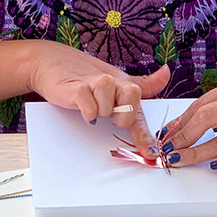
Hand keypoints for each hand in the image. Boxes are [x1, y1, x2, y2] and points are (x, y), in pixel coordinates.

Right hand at [27, 40, 170, 158]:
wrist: (50, 63)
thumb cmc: (83, 74)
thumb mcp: (115, 80)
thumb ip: (141, 83)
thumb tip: (166, 72)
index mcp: (123, 83)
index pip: (140, 107)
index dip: (145, 134)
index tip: (150, 153)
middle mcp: (113, 82)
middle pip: (131, 102)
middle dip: (120, 116)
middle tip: (107, 113)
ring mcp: (94, 83)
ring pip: (108, 105)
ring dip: (99, 110)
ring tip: (90, 104)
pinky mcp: (77, 88)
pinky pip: (90, 107)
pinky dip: (87, 111)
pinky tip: (81, 105)